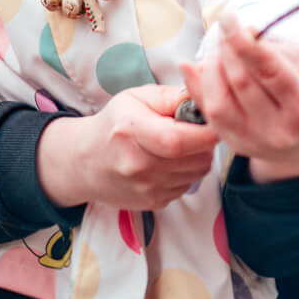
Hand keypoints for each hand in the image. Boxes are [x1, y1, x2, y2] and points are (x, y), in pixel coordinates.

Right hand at [36, 85, 218, 210]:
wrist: (86, 162)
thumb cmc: (114, 124)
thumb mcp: (136, 98)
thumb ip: (171, 96)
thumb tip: (203, 98)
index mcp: (132, 132)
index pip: (179, 140)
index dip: (206, 132)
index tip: (213, 121)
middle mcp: (138, 164)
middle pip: (197, 158)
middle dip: (205, 142)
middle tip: (195, 130)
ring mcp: (146, 188)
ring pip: (198, 173)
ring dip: (198, 157)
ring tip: (179, 145)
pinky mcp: (154, 203)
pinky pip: (188, 185)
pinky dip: (187, 172)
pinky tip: (169, 162)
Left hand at [181, 17, 298, 182]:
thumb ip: (276, 47)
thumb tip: (243, 33)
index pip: (268, 69)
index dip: (243, 41)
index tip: (227, 18)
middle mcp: (280, 129)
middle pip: (240, 81)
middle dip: (227, 49)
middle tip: (227, 32)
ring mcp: (255, 141)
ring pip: (218, 101)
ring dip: (212, 67)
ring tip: (221, 53)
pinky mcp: (235, 144)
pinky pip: (207, 113)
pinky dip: (197, 86)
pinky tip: (197, 67)